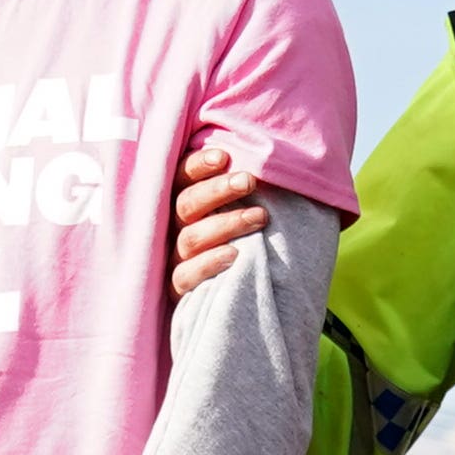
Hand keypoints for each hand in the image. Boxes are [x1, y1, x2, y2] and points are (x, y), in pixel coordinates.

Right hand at [168, 140, 269, 300]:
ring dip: (226, 224)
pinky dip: (209, 263)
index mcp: (186, 202)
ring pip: (191, 238)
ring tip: (260, 217)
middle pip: (187, 204)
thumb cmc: (246, 239)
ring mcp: (175, 258)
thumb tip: (279, 160)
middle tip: (248, 181)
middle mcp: (175, 227)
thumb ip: (246, 188)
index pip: (182, 177)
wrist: (240, 297)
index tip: (224, 156)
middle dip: (218, 190)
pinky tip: (234, 255)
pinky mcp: (179, 289)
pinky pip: (185, 276)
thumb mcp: (243, 209)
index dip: (198, 165)